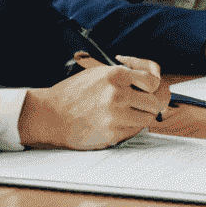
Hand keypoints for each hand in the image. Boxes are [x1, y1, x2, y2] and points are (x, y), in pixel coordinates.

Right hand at [18, 53, 167, 147]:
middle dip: (150, 103)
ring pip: (147, 118)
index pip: (153, 82)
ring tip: (128, 113)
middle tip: (141, 104)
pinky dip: (130, 128)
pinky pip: (134, 131)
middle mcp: (118, 94)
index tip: (149, 90)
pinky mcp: (112, 134)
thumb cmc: (74, 93)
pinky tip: (117, 122)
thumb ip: (125, 74)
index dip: (153, 87)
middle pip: (154, 102)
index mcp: (116, 75)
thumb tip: (151, 81)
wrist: (51, 115)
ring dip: (141, 116)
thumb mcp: (99, 72)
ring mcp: (116, 116)